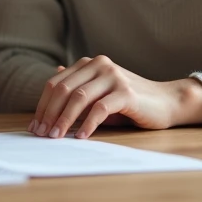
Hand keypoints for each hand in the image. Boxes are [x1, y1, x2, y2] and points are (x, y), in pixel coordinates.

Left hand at [30, 56, 201, 138]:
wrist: (167, 102)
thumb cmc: (130, 102)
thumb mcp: (100, 92)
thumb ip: (78, 87)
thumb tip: (52, 82)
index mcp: (89, 64)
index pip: (56, 83)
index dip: (43, 105)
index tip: (35, 126)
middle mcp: (100, 65)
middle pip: (63, 90)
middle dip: (49, 114)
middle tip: (41, 134)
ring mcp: (113, 76)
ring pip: (79, 98)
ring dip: (64, 120)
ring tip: (56, 137)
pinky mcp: (126, 93)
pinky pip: (100, 109)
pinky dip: (88, 124)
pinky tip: (81, 137)